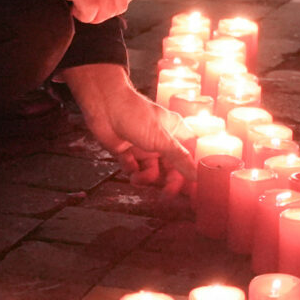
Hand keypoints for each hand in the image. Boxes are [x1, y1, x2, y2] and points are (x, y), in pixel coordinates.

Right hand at [22, 0, 135, 25]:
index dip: (115, 3)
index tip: (101, 4)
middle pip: (120, 6)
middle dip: (104, 13)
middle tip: (87, 9)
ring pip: (106, 11)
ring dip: (91, 16)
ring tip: (78, 7)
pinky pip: (90, 12)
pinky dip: (82, 15)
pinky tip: (72, 8)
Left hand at [62, 64, 189, 189]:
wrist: (103, 105)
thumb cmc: (135, 114)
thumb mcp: (161, 139)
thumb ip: (179, 158)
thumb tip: (197, 174)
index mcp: (176, 132)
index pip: (190, 156)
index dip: (192, 173)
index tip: (192, 190)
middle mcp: (161, 140)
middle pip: (172, 168)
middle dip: (168, 181)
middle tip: (166, 195)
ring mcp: (144, 146)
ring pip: (152, 171)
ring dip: (146, 178)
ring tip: (138, 178)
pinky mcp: (127, 151)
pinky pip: (134, 168)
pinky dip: (131, 171)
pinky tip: (129, 167)